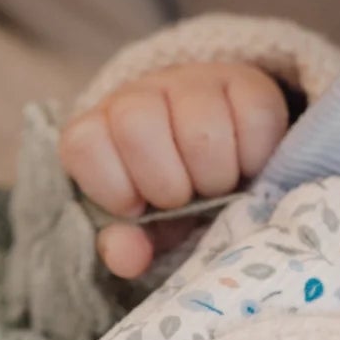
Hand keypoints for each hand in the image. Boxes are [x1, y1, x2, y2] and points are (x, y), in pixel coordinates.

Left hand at [58, 62, 290, 279]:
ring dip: (215, 174)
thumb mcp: (149, 226)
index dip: (112, 186)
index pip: (85, 144)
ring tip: (219, 185)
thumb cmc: (177, 194)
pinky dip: (255, 155)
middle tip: (185, 198)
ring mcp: (194, 82)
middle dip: (167, 183)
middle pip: (137, 127)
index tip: (138, 207)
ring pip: (201, 128)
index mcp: (102, 128)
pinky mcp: (246, 81)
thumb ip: (130, 244)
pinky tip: (248, 165)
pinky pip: (254, 117)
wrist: (229, 152)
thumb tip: (126, 258)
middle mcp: (142, 95)